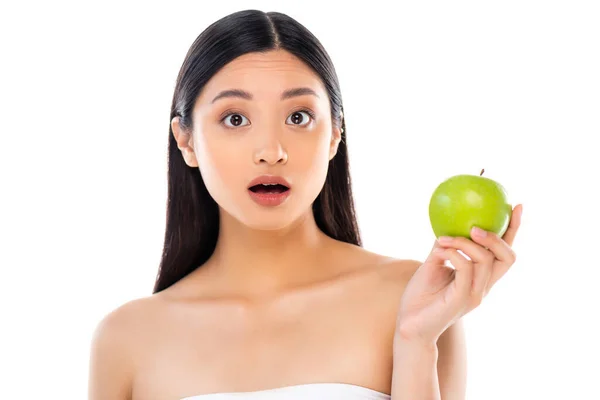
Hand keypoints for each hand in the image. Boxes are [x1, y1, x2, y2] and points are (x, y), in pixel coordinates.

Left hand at [396, 204, 522, 344]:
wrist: (408, 324)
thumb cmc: (420, 296)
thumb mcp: (434, 265)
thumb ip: (445, 247)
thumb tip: (447, 223)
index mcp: (480, 279)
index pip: (504, 253)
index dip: (514, 230)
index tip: (517, 206)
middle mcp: (483, 287)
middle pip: (507, 258)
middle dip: (497, 236)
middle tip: (475, 226)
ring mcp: (475, 295)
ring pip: (485, 260)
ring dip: (463, 242)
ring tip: (443, 238)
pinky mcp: (461, 299)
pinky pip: (465, 269)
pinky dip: (453, 254)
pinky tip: (438, 250)